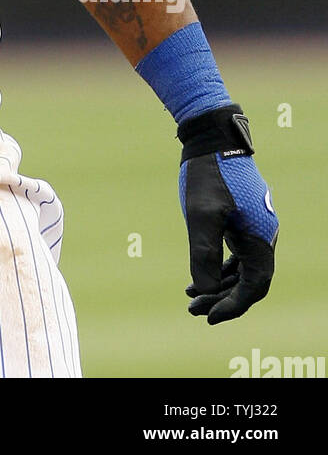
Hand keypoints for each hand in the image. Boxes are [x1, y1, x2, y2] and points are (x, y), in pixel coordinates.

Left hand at [179, 108, 277, 323]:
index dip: (233, 305)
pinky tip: (195, 278)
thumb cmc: (208, 174)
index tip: (208, 317)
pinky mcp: (241, 221)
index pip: (254, 286)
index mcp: (261, 238)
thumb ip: (203, 253)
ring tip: (190, 297)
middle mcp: (263, 236)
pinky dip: (217, 269)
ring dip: (217, 286)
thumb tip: (204, 290)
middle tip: (193, 309)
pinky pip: (234, 256)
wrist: (212, 138)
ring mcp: (253, 228)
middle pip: (247, 282)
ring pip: (240, 270)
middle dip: (221, 298)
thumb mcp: (201, 214)